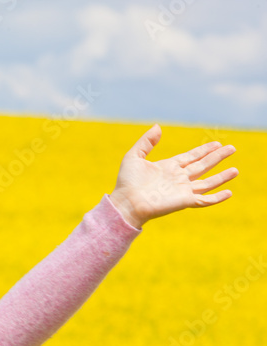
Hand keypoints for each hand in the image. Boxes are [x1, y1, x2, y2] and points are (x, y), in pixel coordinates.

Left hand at [108, 124, 237, 229]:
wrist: (126, 203)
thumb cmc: (127, 182)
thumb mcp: (134, 157)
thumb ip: (146, 142)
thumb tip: (157, 126)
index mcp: (168, 167)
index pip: (191, 157)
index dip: (204, 150)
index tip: (216, 143)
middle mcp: (178, 178)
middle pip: (202, 166)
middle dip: (217, 157)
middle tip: (232, 148)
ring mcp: (182, 190)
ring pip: (207, 182)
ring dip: (221, 177)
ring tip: (236, 170)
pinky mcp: (184, 201)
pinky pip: (204, 200)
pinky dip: (217, 197)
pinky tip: (229, 193)